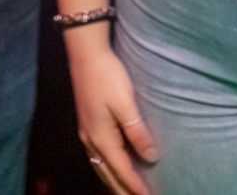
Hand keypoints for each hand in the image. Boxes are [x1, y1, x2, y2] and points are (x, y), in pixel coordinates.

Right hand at [66, 33, 159, 194]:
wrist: (85, 55)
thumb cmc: (107, 76)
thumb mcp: (125, 103)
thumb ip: (137, 131)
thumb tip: (151, 156)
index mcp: (101, 138)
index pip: (121, 169)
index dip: (135, 185)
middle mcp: (90, 140)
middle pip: (107, 174)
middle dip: (122, 190)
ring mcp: (86, 133)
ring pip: (100, 167)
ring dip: (113, 181)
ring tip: (126, 191)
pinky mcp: (87, 125)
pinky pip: (97, 156)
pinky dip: (107, 168)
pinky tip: (113, 166)